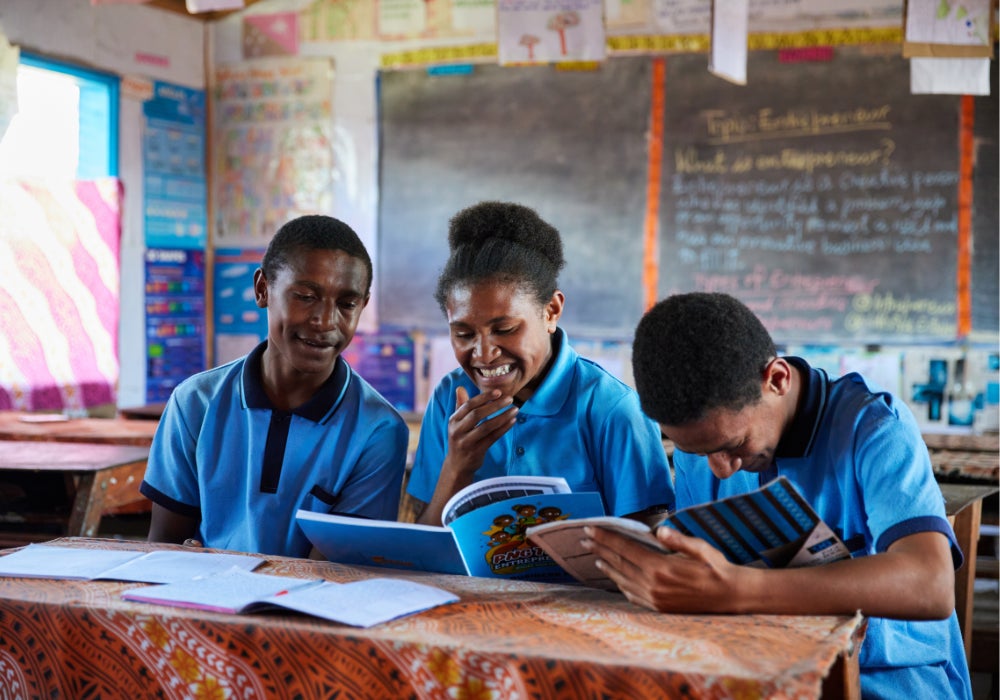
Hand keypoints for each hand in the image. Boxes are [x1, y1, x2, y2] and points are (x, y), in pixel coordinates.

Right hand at [443, 386, 517, 478]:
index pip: (468, 405)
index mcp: (453, 420)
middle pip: (477, 414)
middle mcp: (457, 431)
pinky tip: (512, 421)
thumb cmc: (460, 439)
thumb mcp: (457, 423)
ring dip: (502, 417)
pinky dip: (503, 428)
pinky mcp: (476, 452)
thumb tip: (460, 388)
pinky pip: (492, 437)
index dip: (484, 397)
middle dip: (495, 405)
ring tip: (515, 409)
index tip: (498, 392)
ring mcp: (466, 442)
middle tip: (510, 398)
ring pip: (486, 426)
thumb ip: (460, 406)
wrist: (457, 465)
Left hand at [583, 525, 745, 613]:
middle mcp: (653, 585)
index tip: (590, 530)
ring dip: (607, 567)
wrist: (730, 597)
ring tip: (594, 557)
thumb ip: (678, 540)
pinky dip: (620, 584)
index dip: (606, 538)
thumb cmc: (716, 568)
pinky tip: (616, 578)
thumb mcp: (700, 549)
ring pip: (622, 580)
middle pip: (619, 563)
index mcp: (660, 568)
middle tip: (584, 539)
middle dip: (600, 549)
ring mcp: (654, 599)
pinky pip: (632, 595)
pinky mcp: (658, 608)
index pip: (625, 549)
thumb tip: (658, 531)